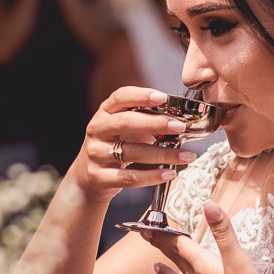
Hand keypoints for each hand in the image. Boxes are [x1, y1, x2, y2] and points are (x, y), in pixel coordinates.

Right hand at [68, 86, 198, 203]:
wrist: (87, 178)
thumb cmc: (114, 146)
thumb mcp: (123, 128)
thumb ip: (144, 120)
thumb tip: (180, 120)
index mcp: (104, 112)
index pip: (120, 97)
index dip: (140, 95)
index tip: (163, 97)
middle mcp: (97, 129)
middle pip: (125, 122)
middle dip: (155, 123)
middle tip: (180, 126)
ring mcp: (95, 153)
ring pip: (130, 152)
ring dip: (162, 154)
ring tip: (186, 155)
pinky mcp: (98, 176)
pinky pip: (128, 178)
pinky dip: (151, 176)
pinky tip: (169, 173)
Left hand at [149, 201, 272, 273]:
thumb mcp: (238, 259)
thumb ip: (223, 232)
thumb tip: (209, 206)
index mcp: (203, 267)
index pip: (180, 245)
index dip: (166, 233)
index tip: (149, 226)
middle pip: (177, 261)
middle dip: (162, 248)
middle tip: (147, 238)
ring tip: (157, 268)